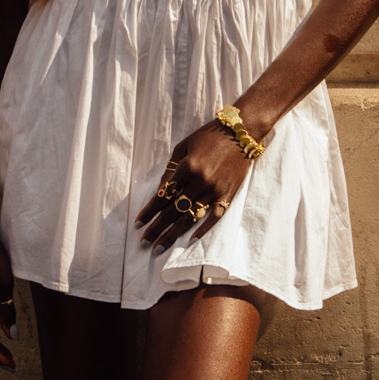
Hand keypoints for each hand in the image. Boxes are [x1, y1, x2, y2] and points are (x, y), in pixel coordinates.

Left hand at [136, 121, 251, 250]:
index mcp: (186, 167)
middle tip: (144, 243)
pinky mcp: (228, 194)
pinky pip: (214, 217)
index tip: (138, 224)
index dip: (149, 211)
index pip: (163, 196)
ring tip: (160, 247)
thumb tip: (160, 193)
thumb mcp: (183, 147)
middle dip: (157, 228)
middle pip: (174, 211)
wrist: (241, 132)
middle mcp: (199, 181)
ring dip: (174, 234)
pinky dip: (203, 229)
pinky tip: (190, 240)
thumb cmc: (208, 136)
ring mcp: (215, 190)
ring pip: (190, 217)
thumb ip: (170, 170)